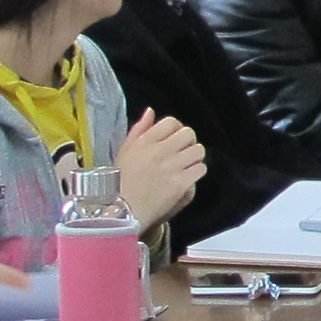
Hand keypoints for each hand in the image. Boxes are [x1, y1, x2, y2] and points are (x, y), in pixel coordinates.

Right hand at [115, 113, 207, 227]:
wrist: (122, 210)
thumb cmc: (120, 181)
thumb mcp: (124, 151)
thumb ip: (139, 129)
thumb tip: (151, 111)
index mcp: (144, 141)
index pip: (171, 122)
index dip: (176, 129)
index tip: (173, 139)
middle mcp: (159, 151)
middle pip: (189, 134)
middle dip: (188, 142)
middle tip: (182, 152)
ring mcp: (171, 167)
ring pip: (198, 151)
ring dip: (194, 157)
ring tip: (186, 165)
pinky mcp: (180, 183)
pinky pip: (200, 169)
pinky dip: (196, 172)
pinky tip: (187, 177)